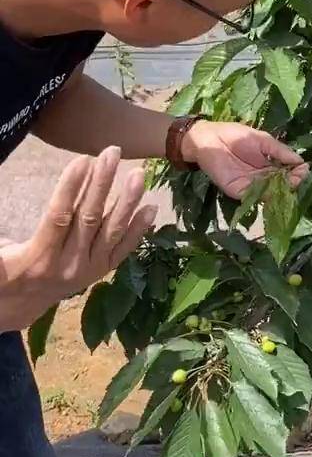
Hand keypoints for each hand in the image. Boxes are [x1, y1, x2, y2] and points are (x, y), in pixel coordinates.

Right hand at [0, 146, 156, 333]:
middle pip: (89, 218)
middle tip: (113, 152)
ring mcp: (90, 268)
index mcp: (39, 256)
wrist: (23, 304)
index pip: (58, 216)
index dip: (70, 188)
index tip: (83, 159)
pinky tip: (152, 207)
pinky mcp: (103, 270)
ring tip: (139, 175)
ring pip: (111, 232)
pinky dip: (139, 229)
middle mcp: (68, 263)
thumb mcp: (0, 257)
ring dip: (127, 201)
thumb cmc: (10, 268)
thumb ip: (4, 241)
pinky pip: (124, 249)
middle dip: (102, 183)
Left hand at [182, 120, 308, 197]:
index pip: (286, 174)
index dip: (297, 173)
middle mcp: (261, 178)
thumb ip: (280, 151)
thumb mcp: (264, 140)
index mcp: (268, 166)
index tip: (305, 169)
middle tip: (299, 177)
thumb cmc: (235, 135)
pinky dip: (266, 194)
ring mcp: (250, 186)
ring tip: (291, 182)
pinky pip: (254, 196)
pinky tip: (276, 188)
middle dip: (292, 183)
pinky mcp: (238, 191)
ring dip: (282, 190)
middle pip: (280, 186)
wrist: (210, 137)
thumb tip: (301, 161)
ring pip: (270, 193)